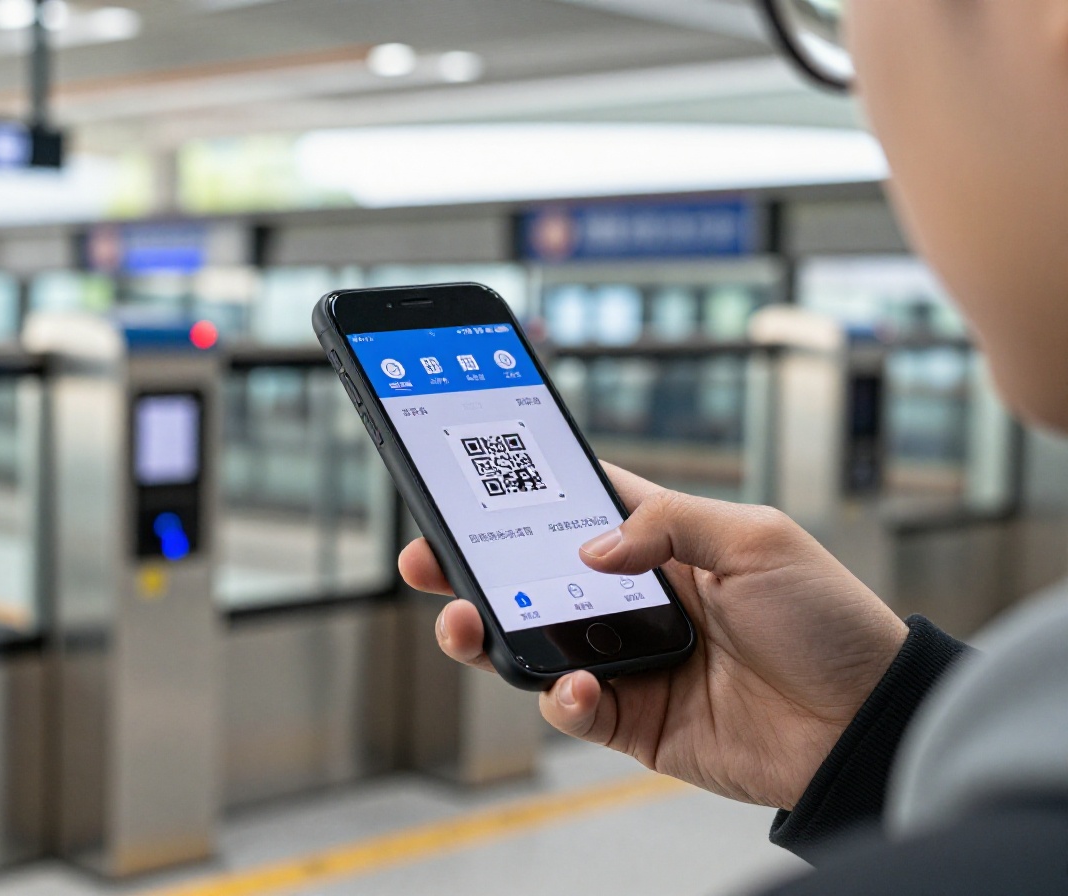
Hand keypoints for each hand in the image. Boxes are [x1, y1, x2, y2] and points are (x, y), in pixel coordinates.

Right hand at [401, 463, 907, 809]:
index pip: (575, 509)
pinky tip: (578, 685)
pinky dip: (562, 698)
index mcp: (664, 546)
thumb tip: (587, 546)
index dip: (519, 494)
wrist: (866, 725)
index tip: (464, 480)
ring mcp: (631, 663)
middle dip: (471, 567)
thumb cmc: (829, 622)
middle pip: (532, 577)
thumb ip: (668, 524)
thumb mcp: (757, 539)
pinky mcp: (636, 722)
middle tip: (426, 557)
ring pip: (534, 645)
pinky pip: (574, 709)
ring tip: (465, 621)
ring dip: (490, 633)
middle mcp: (637, 601)